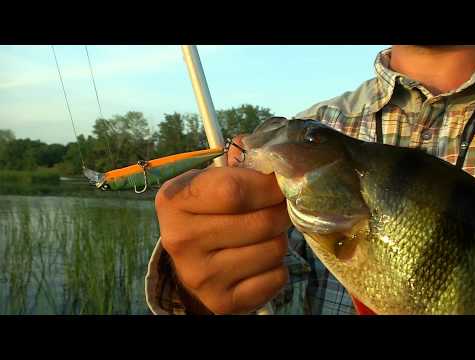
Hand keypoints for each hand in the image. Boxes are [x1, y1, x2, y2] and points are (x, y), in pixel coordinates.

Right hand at [155, 135, 290, 313]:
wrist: (187, 270)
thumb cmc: (203, 216)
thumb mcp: (206, 184)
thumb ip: (236, 163)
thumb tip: (273, 147)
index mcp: (174, 201)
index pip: (235, 190)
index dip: (268, 185)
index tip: (281, 183)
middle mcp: (181, 240)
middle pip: (261, 222)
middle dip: (280, 212)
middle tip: (278, 208)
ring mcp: (201, 276)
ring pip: (274, 250)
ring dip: (279, 239)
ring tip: (263, 235)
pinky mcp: (223, 302)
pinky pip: (276, 278)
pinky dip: (277, 267)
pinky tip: (259, 260)